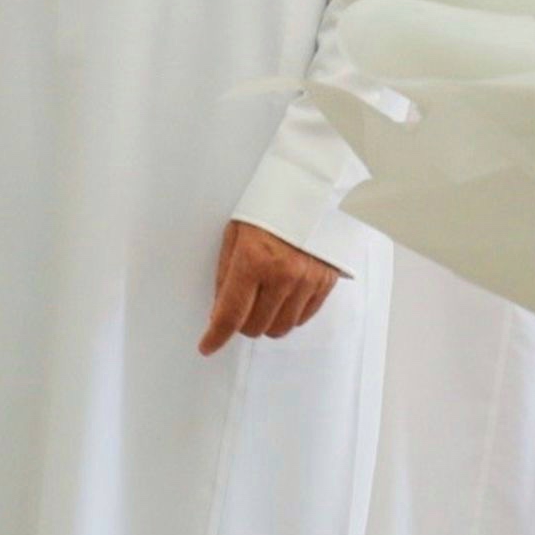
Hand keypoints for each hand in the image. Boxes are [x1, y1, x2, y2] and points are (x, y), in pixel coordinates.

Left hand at [200, 220, 341, 354]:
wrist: (313, 188)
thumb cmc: (269, 206)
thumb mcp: (235, 232)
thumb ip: (226, 274)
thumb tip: (220, 311)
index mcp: (254, 259)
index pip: (231, 313)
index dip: (216, 336)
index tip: (207, 345)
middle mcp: (283, 274)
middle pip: (256, 327)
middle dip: (242, 323)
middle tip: (240, 307)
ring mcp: (308, 280)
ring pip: (281, 328)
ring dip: (267, 321)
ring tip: (263, 300)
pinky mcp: (326, 282)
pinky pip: (303, 318)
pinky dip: (289, 314)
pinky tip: (283, 295)